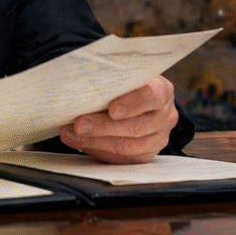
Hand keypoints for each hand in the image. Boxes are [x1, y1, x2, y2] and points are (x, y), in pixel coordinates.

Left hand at [60, 76, 176, 163]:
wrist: (133, 98)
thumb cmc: (124, 83)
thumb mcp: (121, 76)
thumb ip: (108, 81)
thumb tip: (79, 87)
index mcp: (162, 90)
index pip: (151, 96)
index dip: (132, 104)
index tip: (111, 110)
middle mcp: (164, 116)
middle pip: (136, 126)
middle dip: (103, 127)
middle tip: (78, 125)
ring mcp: (158, 137)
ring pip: (128, 146)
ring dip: (95, 141)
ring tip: (71, 134)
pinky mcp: (146, 154)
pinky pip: (122, 158)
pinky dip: (97, 149)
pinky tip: (80, 142)